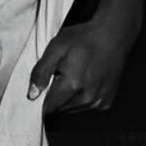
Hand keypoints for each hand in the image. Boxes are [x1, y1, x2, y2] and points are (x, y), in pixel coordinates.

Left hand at [27, 0, 145, 113]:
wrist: (113, 36)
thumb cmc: (84, 39)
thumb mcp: (55, 49)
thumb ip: (41, 73)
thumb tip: (32, 94)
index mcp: (73, 85)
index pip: (48, 107)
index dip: (39, 100)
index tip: (37, 91)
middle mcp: (88, 98)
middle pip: (59, 109)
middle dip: (53, 96)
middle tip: (56, 76)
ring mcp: (99, 101)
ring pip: (72, 109)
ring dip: (66, 98)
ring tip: (71, 76)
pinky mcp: (106, 102)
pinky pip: (86, 106)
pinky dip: (80, 98)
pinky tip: (83, 81)